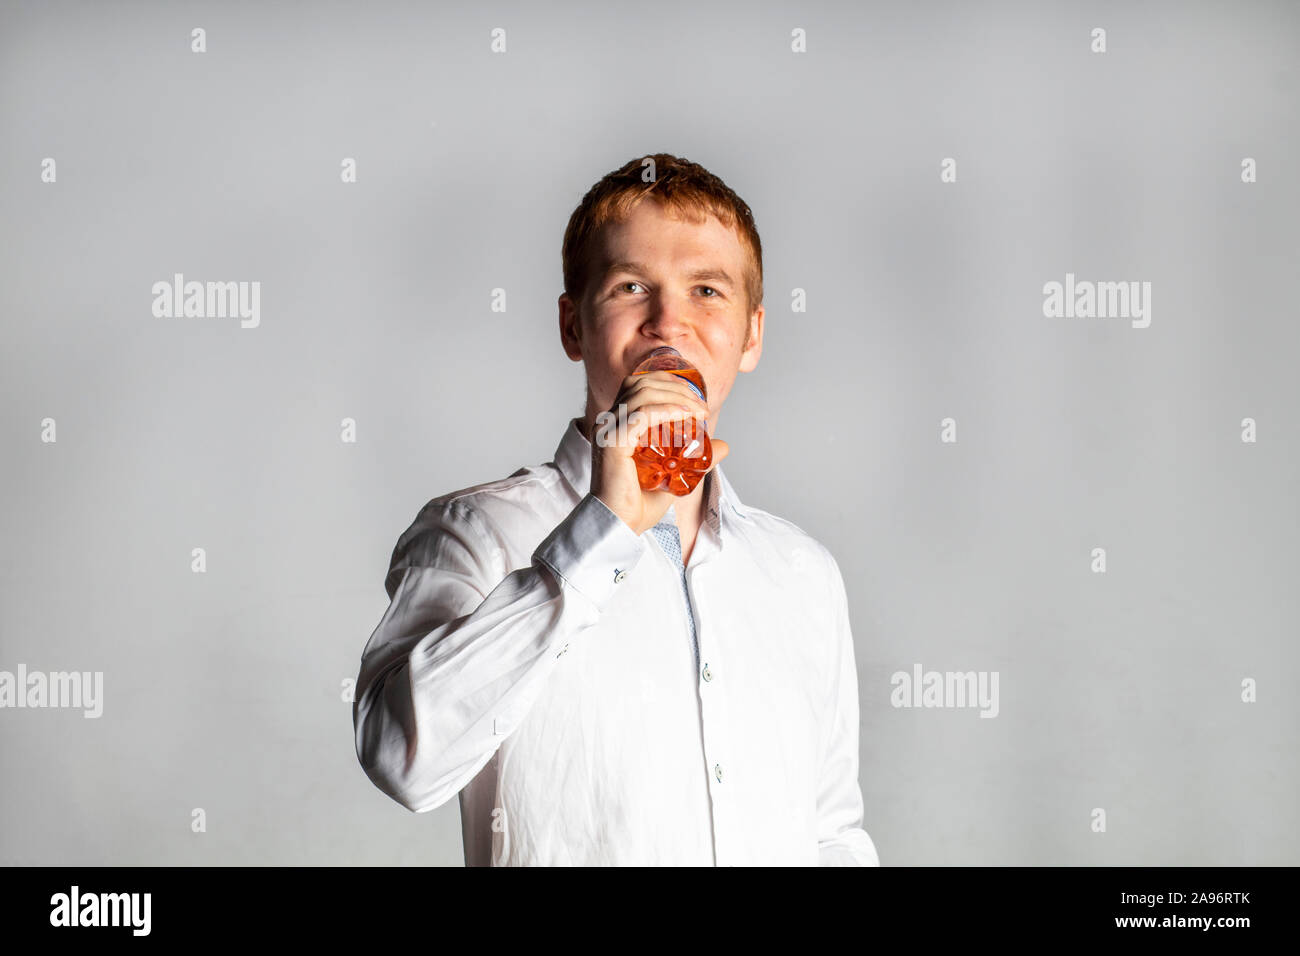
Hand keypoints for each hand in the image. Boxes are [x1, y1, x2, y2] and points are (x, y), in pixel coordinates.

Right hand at [590, 370, 729, 535]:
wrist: (619, 526)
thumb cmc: (638, 504)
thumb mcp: (675, 475)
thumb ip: (696, 458)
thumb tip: (723, 445)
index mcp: (618, 425)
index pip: (639, 386)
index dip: (668, 382)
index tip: (695, 399)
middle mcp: (609, 423)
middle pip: (641, 383)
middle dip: (676, 386)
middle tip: (701, 406)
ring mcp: (608, 431)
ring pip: (642, 393)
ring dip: (675, 396)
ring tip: (698, 410)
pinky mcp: (613, 443)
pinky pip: (641, 415)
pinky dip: (666, 410)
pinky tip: (685, 416)